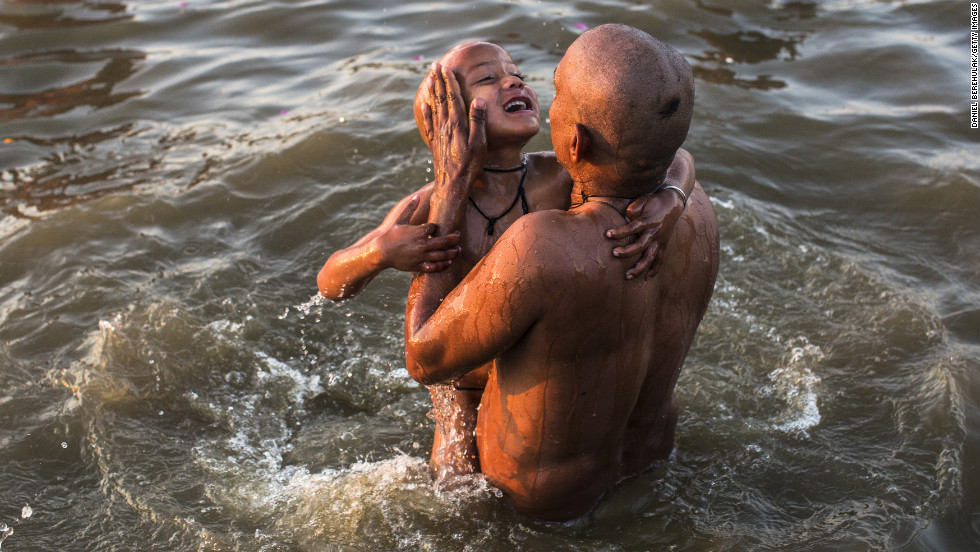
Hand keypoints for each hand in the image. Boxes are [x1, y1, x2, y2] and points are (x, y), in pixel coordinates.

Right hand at [377, 195, 460, 272]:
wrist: (381, 252)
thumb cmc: (390, 235)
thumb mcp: (399, 220)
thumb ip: (410, 208)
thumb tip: (417, 196)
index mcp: (418, 232)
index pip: (434, 228)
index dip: (436, 227)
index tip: (435, 228)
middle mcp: (421, 245)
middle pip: (443, 242)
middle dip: (453, 239)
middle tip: (459, 236)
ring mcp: (421, 256)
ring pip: (441, 255)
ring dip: (452, 253)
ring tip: (458, 250)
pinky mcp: (418, 266)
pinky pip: (433, 267)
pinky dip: (442, 265)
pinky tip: (448, 262)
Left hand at [420, 63, 486, 230]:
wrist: (452, 185)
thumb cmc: (469, 166)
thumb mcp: (479, 144)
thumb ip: (478, 122)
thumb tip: (478, 100)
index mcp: (457, 124)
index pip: (453, 98)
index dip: (449, 82)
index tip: (446, 68)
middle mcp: (445, 126)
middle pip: (441, 99)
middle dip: (439, 82)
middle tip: (435, 66)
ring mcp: (438, 134)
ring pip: (435, 107)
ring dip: (433, 92)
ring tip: (431, 78)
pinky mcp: (435, 142)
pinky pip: (429, 123)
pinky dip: (427, 112)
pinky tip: (425, 105)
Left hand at [606, 190, 684, 278]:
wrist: (673, 203)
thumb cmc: (654, 201)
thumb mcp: (643, 200)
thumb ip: (633, 209)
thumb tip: (626, 219)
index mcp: (648, 221)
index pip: (632, 228)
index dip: (620, 232)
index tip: (607, 234)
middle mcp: (655, 233)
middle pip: (641, 246)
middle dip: (627, 252)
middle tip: (614, 253)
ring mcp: (660, 240)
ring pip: (650, 257)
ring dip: (639, 268)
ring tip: (628, 276)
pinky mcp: (663, 245)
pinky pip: (660, 259)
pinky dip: (654, 269)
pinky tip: (646, 277)